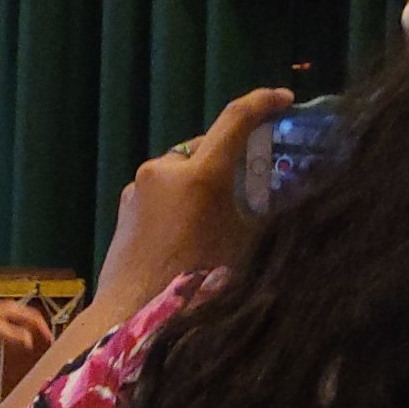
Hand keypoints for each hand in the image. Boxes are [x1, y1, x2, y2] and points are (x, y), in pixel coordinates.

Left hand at [98, 88, 284, 318]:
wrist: (135, 308)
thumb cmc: (198, 278)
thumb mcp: (248, 240)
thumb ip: (263, 206)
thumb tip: (281, 192)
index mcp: (199, 173)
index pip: (235, 118)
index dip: (263, 103)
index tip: (283, 99)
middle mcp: (164, 170)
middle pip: (206, 146)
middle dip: (231, 155)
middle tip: (254, 175)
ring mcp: (139, 186)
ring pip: (182, 168)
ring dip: (202, 179)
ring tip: (218, 212)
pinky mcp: (125, 204)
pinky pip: (161, 188)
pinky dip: (179, 195)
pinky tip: (188, 226)